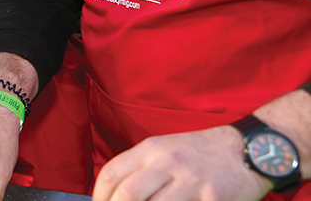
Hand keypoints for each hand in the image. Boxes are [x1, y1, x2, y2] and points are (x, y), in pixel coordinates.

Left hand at [93, 126, 270, 200]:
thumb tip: (115, 194)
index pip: (112, 174)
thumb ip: (141, 169)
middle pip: (128, 193)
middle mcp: (166, 162)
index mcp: (150, 150)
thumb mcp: (165, 150)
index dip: (99, 197)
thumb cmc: (200, 154)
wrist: (246, 150)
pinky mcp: (211, 198)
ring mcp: (189, 180)